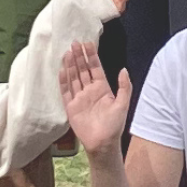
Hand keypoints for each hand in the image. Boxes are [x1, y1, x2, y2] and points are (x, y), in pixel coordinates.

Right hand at [59, 40, 131, 155]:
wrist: (103, 143)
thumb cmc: (114, 125)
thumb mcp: (123, 104)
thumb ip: (124, 87)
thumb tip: (123, 69)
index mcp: (102, 88)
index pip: (95, 68)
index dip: (92, 56)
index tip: (88, 43)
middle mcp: (90, 91)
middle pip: (83, 70)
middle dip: (79, 56)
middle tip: (75, 42)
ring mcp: (79, 98)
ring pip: (74, 78)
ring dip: (71, 65)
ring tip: (68, 52)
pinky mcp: (71, 107)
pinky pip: (66, 91)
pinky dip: (63, 81)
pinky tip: (62, 70)